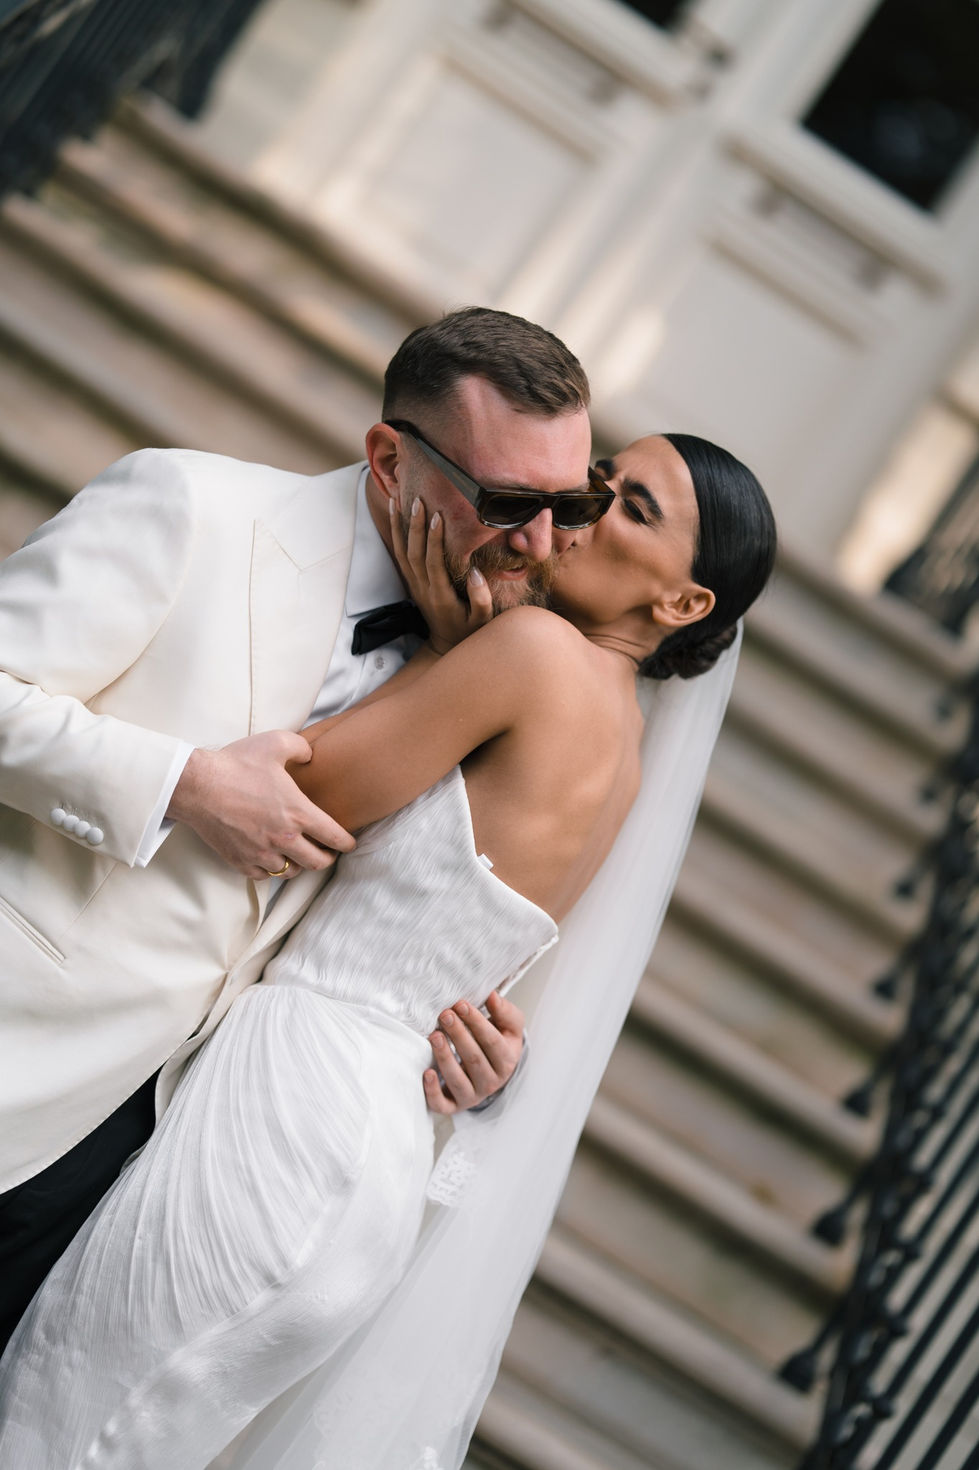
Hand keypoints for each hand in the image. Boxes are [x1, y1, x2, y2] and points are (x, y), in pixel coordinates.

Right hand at [167, 730, 355, 878]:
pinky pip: (264, 876)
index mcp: (298, 813)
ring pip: (291, 871)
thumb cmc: (236, 764)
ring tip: (298, 855)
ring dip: (299, 865)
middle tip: (328, 853)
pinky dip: (271, 870)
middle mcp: (284, 838)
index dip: (346, 843)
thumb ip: (302, 748)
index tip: (349, 843)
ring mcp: (261, 853)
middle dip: (327, 859)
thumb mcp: (276, 743)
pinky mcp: (240, 861)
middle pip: (317, 862)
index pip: (334, 837)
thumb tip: (311, 755)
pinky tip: (271, 859)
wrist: (197, 786)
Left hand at [389, 496, 492, 654]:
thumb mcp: (482, 620)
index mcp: (441, 595)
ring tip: (397, 500)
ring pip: (402, 552)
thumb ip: (481, 599)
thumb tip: (474, 573)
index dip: (433, 540)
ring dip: (399, 526)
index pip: (433, 563)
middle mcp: (423, 588)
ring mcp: (414, 584)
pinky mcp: (412, 581)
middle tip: (418, 500)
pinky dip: (396, 534)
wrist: (445, 643)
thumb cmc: (468, 630)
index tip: (437, 517)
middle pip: (414, 553)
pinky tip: (395, 515)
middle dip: (415, 526)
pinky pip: (400, 555)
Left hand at [423, 990, 524, 1114]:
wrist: (491, 1071)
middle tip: (445, 1015)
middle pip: (474, 1059)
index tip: (461, 1004)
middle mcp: (492, 1082)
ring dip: (445, 1057)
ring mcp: (472, 1096)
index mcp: (507, 1061)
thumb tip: (492, 996)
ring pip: (458, 1080)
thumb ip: (504, 1011)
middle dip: (459, 1035)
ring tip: (434, 1035)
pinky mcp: (454, 1105)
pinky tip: (426, 1073)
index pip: (492, 1042)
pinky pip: (442, 1104)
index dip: (477, 1022)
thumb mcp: (508, 1027)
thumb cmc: (498, 1043)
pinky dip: (433, 1091)